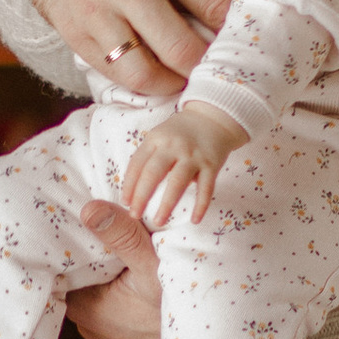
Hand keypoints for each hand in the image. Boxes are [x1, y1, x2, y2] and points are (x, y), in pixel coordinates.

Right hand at [0, 0, 228, 100]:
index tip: (241, 37)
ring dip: (174, 82)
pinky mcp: (74, 33)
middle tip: (219, 66)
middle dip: (207, 65)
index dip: (233, 28)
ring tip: (187, 76)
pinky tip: (156, 73)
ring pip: (147, 74)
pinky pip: (115, 74)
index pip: (212, 3)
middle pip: (183, 48)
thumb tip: (225, 10)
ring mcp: (96, 12)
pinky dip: (142, 81)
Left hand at [64, 204, 163, 338]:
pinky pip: (109, 294)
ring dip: (107, 262)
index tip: (82, 207)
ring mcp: (100, 325)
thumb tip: (89, 208)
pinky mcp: (116, 329)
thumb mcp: (150, 268)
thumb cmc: (175, 316)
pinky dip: (118, 278)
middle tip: (104, 213)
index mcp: (80, 304)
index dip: (74, 233)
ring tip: (118, 234)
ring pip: (95, 282)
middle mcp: (84, 318)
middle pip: (80, 270)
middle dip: (92, 244)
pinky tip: (131, 263)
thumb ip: (122, 236)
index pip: (64, 260)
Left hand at [117, 103, 246, 232]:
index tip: (125, 202)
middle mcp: (173, 146)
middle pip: (153, 173)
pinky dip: (201, 205)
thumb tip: (131, 188)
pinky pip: (206, 188)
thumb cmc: (181, 132)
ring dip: (167, 204)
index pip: (137, 164)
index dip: (129, 184)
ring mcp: (193, 155)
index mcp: (156, 139)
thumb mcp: (160, 136)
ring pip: (177, 182)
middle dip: (141, 196)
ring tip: (158, 221)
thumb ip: (147, 157)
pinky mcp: (211, 164)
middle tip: (134, 215)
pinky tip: (195, 220)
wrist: (213, 117)